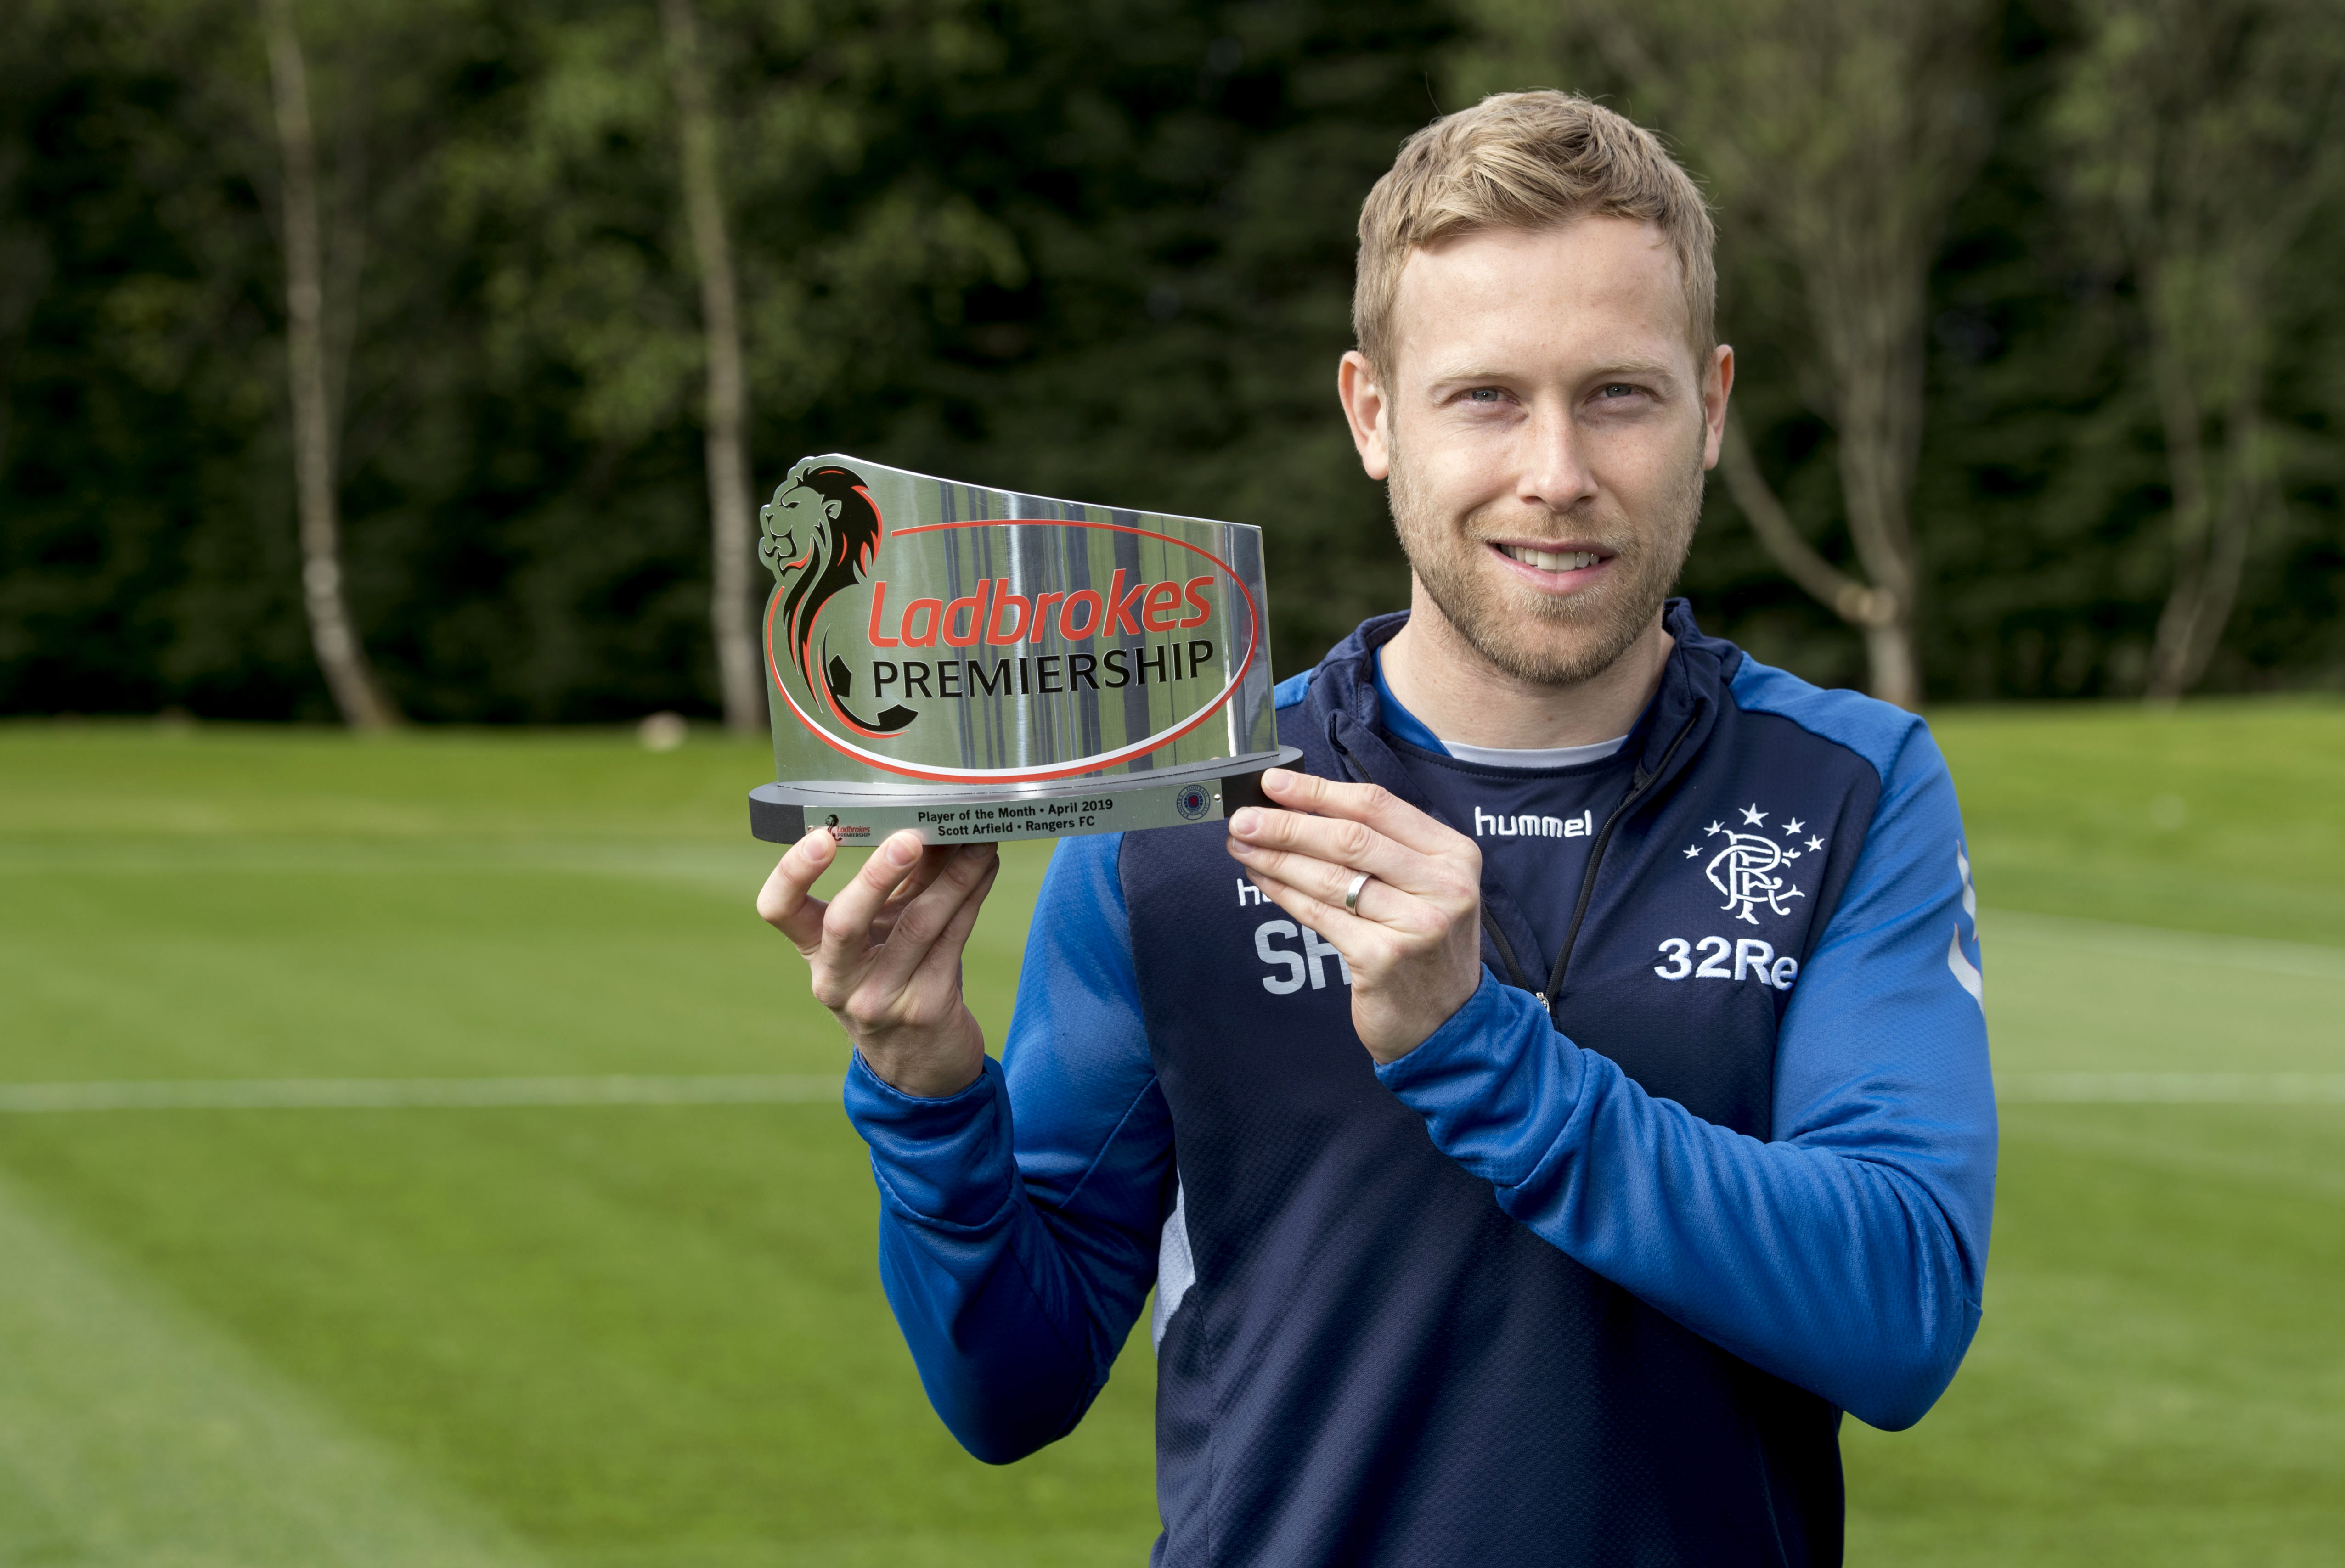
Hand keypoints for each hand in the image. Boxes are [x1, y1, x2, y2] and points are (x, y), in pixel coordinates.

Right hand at [757, 827, 1000, 1096]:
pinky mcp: (926, 1008)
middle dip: (877, 875)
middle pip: (844, 922)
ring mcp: (880, 998)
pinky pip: (951, 939)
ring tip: (976, 839)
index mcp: (815, 953)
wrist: (919, 1064)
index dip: (792, 872)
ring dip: (952, 875)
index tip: (822, 836)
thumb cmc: (896, 979)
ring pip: (917, 925)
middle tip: (908, 838)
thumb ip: (899, 881)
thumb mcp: (883, 933)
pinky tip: (985, 867)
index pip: (778, 910)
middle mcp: (838, 980)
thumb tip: (931, 817)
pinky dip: (971, 896)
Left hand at [1225, 768, 1482, 1062]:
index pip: (1377, 807)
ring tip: (1242, 844)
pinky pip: (1320, 915)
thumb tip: (1304, 808)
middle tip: (1243, 817)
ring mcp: (1416, 924)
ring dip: (1276, 857)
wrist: (1449, 1024)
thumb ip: (1383, 848)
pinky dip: (1284, 893)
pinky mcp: (1383, 959)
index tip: (1274, 783)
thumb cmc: (1426, 946)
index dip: (1319, 791)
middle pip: (1349, 839)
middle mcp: (1443, 886)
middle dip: (1287, 824)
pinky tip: (1261, 878)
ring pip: (1330, 877)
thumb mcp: (1426, 887)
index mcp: (1454, 854)